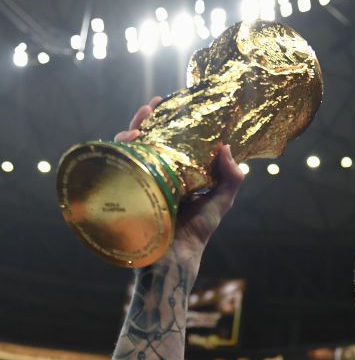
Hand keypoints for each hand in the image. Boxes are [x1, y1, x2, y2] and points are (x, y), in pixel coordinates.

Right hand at [116, 97, 244, 260]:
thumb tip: (226, 147)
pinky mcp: (126, 190)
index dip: (170, 121)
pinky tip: (131, 141)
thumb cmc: (198, 230)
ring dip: (132, 130)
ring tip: (141, 122)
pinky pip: (118, 165)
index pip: (171, 140)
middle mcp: (156, 173)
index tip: (175, 103)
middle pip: (148, 138)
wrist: (176, 256)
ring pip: (130, 148)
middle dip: (147, 119)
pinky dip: (122, 150)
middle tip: (154, 104)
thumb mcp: (221, 200)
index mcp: (177, 172)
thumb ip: (231, 177)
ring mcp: (139, 180)